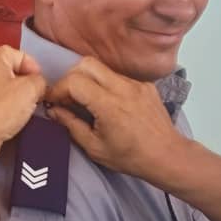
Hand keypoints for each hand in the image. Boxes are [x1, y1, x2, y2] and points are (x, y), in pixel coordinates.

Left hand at [0, 46, 46, 162]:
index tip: (38, 77)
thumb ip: (39, 81)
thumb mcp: (30, 90)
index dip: (30, 62)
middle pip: (7, 72)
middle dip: (23, 82)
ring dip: (14, 98)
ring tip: (23, 110)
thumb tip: (39, 84)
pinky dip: (3, 112)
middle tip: (34, 94)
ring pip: (0, 90)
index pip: (14, 52)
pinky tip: (10, 122)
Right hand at [45, 57, 190, 180]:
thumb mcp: (94, 147)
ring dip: (89, 81)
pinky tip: (108, 104)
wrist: (166, 155)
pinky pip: (118, 77)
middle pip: (86, 64)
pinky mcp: (144, 85)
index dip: (59, 89)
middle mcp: (123, 88)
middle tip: (68, 97)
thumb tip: (54, 111)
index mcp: (109, 105)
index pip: (75, 81)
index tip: (54, 101)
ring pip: (103, 68)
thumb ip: (71, 125)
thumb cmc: (131, 157)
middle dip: (71, 77)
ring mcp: (136, 84)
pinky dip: (106, 86)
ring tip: (87, 102)